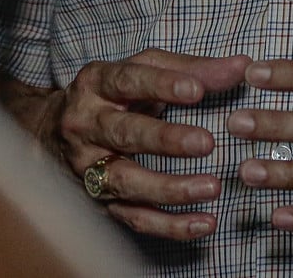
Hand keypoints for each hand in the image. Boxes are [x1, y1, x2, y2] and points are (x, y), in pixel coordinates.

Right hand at [34, 49, 250, 240]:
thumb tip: (242, 66)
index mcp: (97, 83)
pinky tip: (204, 222)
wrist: (51, 131)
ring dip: (170, 189)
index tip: (197, 90)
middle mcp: (87, 124)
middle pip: (125, 133)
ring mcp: (89, 166)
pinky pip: (134, 217)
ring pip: (127, 181)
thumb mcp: (143, 70)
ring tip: (212, 187)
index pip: (128, 81)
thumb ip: (192, 68)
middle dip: (166, 139)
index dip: (162, 85)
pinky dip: (170, 225)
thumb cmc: (112, 94)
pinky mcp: (99, 200)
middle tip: (206, 142)